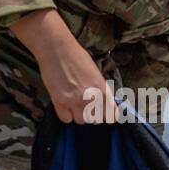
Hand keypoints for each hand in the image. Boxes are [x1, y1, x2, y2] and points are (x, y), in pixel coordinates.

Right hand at [10, 8, 114, 123]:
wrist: (57, 48)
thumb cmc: (77, 57)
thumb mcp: (97, 74)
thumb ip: (102, 91)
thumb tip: (106, 105)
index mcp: (103, 91)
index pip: (111, 116)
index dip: (107, 116)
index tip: (103, 114)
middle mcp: (91, 98)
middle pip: (96, 120)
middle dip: (92, 114)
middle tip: (86, 105)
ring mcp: (75, 101)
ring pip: (81, 121)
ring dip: (78, 114)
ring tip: (74, 103)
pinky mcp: (59, 101)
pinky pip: (65, 119)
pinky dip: (65, 114)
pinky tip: (65, 105)